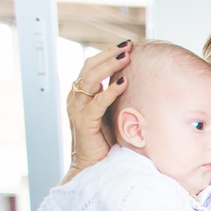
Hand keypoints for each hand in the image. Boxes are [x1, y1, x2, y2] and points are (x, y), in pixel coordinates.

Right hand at [65, 41, 131, 176]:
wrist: (90, 165)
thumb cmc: (102, 141)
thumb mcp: (109, 114)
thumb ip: (114, 99)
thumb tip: (134, 84)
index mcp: (81, 94)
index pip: (92, 66)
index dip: (107, 55)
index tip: (126, 46)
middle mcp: (76, 98)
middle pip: (90, 67)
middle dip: (109, 55)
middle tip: (128, 45)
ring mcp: (78, 109)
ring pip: (91, 79)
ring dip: (109, 66)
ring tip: (126, 57)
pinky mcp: (84, 121)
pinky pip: (97, 102)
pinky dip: (110, 91)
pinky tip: (123, 82)